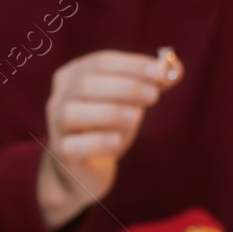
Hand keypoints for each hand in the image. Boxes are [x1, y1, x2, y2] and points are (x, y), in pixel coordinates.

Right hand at [37, 50, 178, 229]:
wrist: (85, 169)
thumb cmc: (108, 126)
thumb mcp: (130, 101)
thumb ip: (152, 83)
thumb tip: (175, 67)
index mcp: (73, 76)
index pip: (101, 62)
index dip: (132, 65)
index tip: (160, 73)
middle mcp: (59, 98)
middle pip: (87, 84)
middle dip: (126, 87)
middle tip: (154, 96)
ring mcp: (56, 126)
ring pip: (74, 113)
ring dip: (111, 112)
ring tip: (135, 118)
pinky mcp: (62, 154)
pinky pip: (74, 146)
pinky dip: (98, 141)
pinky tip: (117, 140)